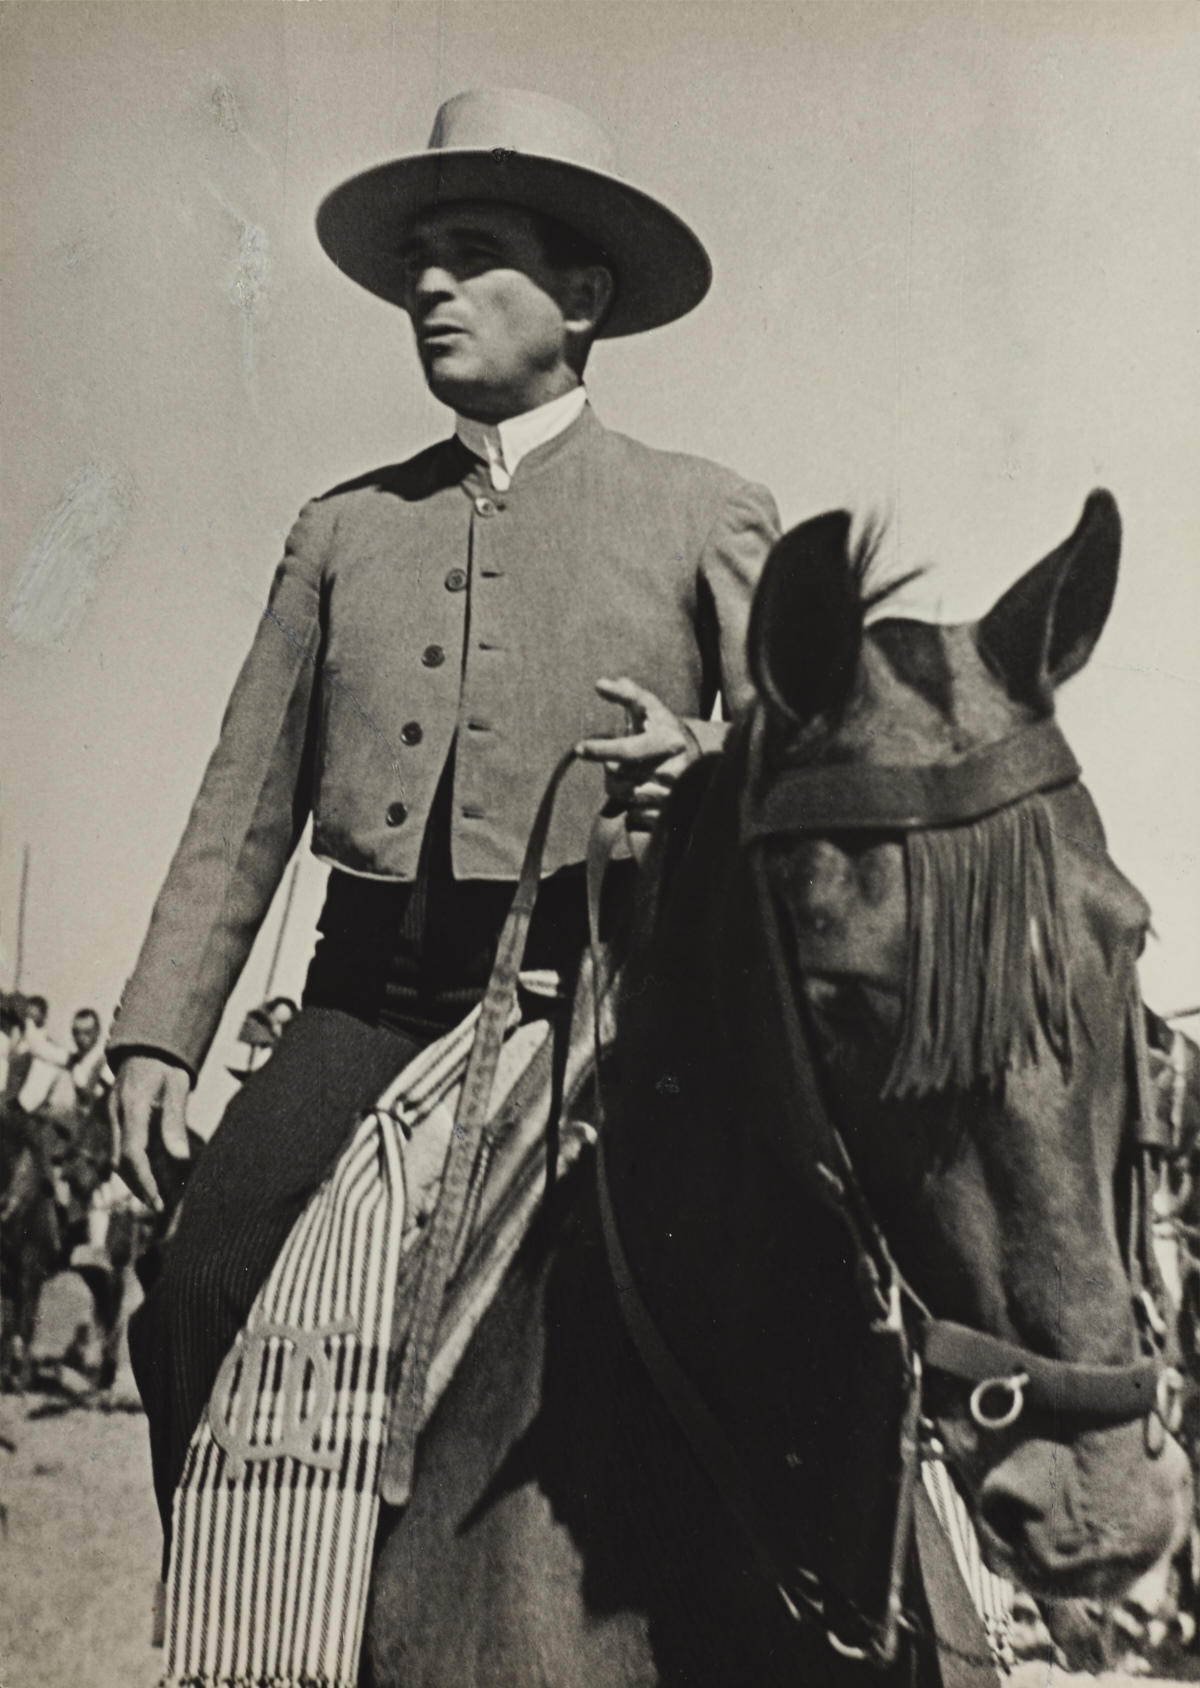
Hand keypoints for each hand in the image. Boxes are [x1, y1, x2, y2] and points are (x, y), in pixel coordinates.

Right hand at [109, 1053, 191, 1212]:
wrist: (146, 1042)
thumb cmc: (167, 1063)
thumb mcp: (178, 1086)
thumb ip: (176, 1121)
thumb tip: (180, 1158)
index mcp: (132, 1107)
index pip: (131, 1154)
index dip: (144, 1181)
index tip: (158, 1202)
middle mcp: (117, 1114)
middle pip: (120, 1162)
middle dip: (139, 1186)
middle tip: (160, 1205)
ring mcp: (113, 1116)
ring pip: (117, 1158)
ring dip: (136, 1179)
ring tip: (159, 1196)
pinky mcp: (116, 1118)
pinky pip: (122, 1147)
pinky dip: (136, 1165)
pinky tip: (155, 1175)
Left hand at [575, 677, 700, 835]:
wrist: (704, 766)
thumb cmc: (665, 733)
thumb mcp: (652, 711)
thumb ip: (628, 695)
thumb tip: (600, 683)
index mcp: (670, 741)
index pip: (627, 749)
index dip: (601, 748)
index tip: (580, 748)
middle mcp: (675, 769)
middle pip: (618, 772)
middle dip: (610, 765)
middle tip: (613, 760)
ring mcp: (674, 795)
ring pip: (623, 794)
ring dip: (621, 785)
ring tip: (635, 775)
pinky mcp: (670, 817)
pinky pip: (633, 814)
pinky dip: (633, 805)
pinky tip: (646, 793)